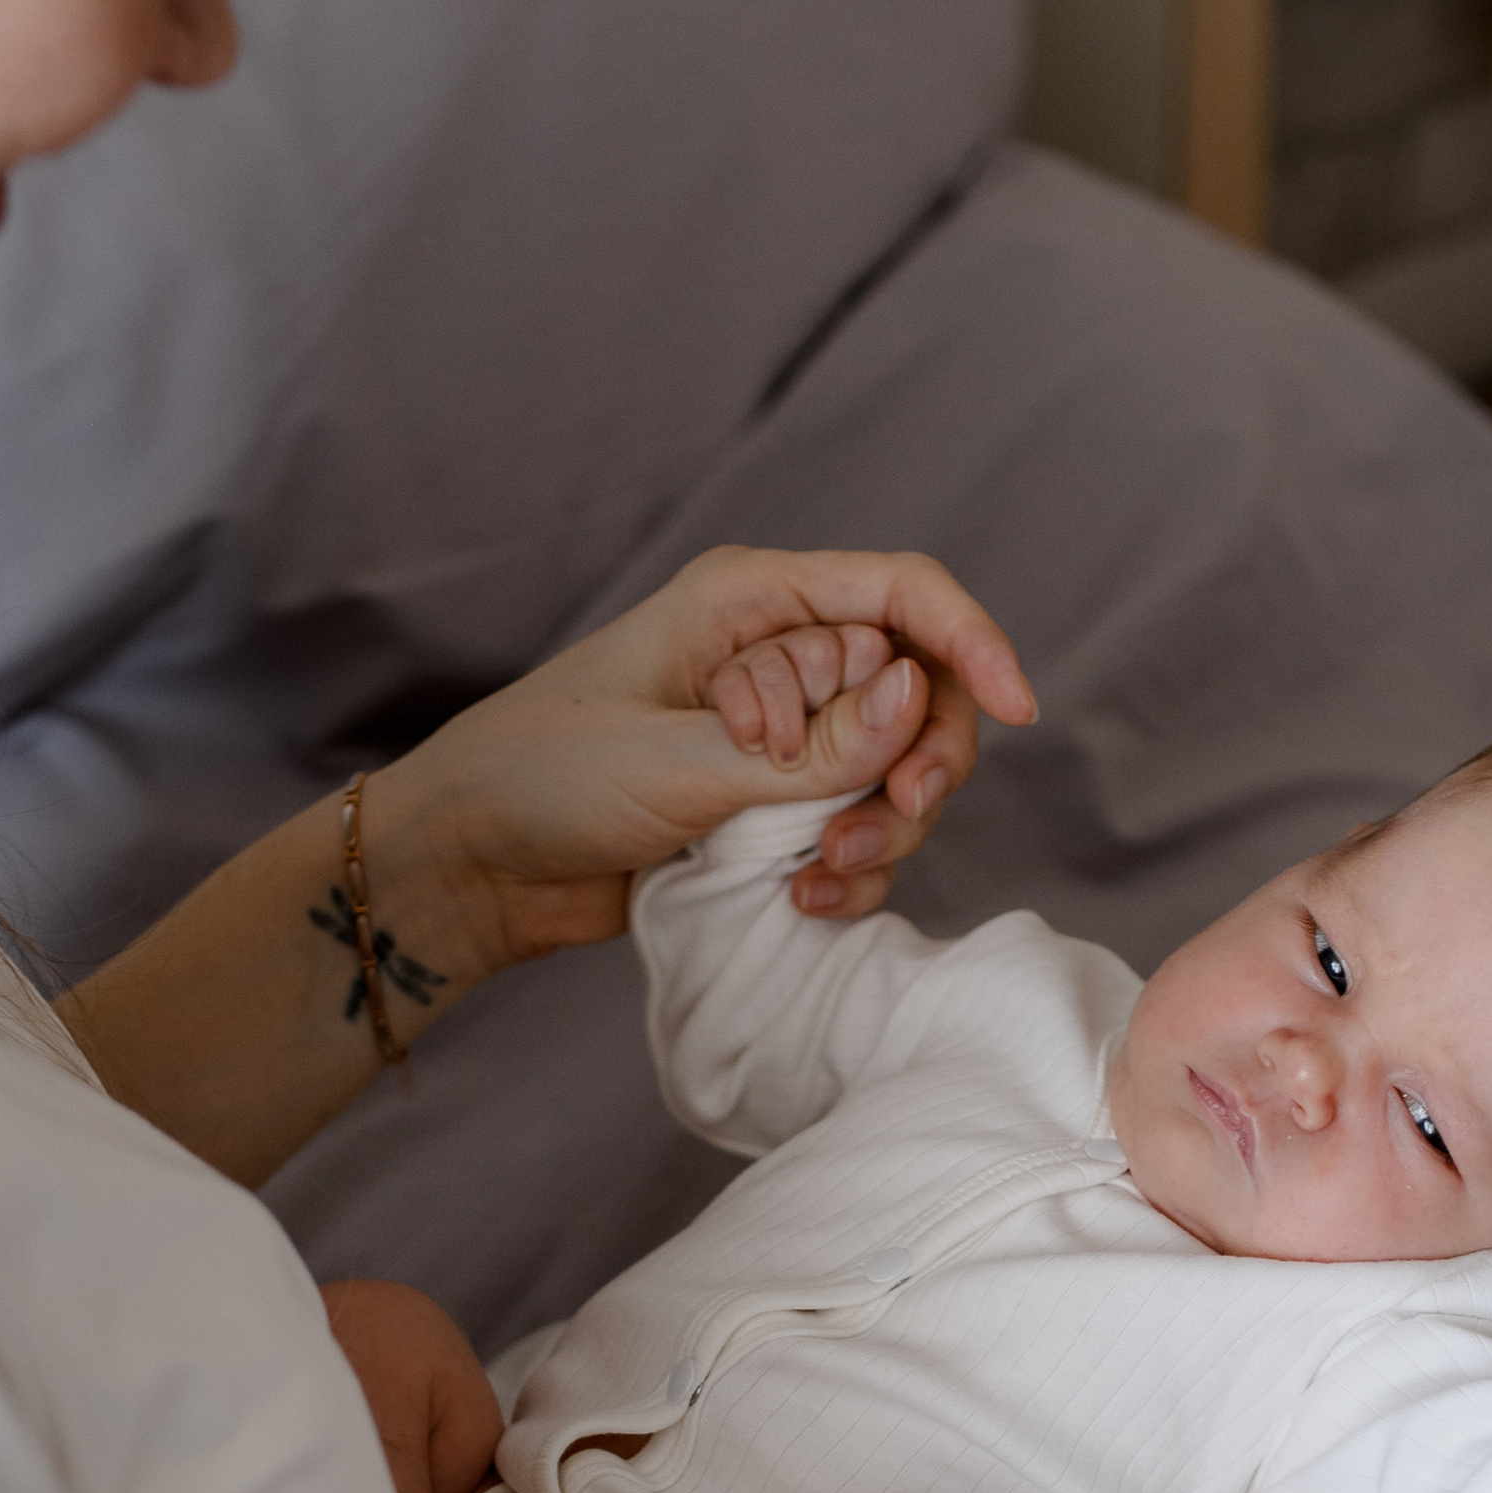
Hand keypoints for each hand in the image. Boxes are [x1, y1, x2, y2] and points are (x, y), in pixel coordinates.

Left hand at [374, 546, 1036, 961]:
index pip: (900, 592)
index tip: (1020, 707)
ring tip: (823, 872)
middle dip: (925, 757)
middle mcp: (781, 656)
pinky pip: (861, 826)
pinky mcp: (774, 806)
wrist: (471, 866)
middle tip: (894, 815)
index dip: (971, 640)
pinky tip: (807, 899)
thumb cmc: (542, 777)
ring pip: (899, 767)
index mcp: (751, 604)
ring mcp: (783, 734)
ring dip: (887, 826)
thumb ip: (806, 747)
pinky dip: (855, 866)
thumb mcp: (676, 763)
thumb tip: (912, 706)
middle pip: (920, 688)